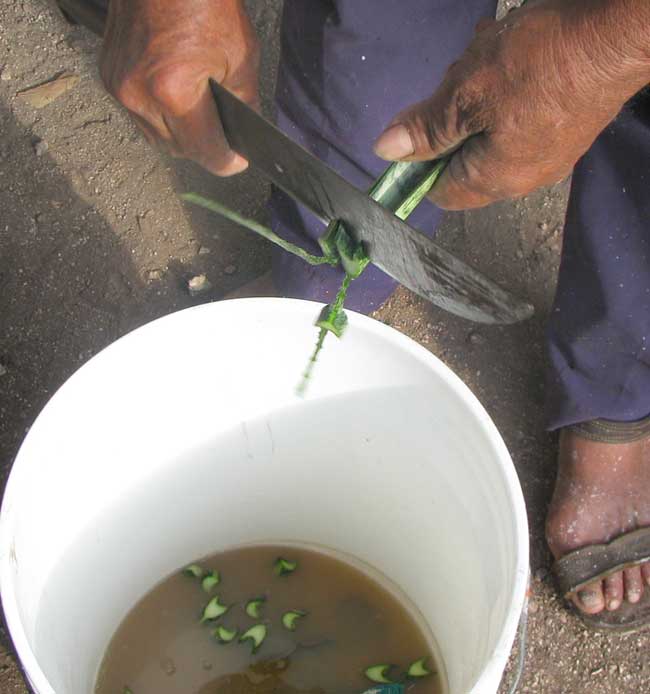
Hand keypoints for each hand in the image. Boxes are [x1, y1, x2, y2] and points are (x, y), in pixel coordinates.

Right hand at [100, 0, 259, 175]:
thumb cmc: (205, 2)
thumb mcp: (240, 56)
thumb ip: (243, 105)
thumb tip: (242, 137)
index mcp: (174, 92)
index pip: (205, 153)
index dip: (226, 161)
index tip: (238, 161)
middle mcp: (140, 95)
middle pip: (180, 150)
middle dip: (204, 145)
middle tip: (223, 132)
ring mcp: (119, 86)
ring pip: (158, 138)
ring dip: (180, 133)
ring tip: (199, 111)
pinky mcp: (108, 77)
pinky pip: (139, 116)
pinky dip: (159, 114)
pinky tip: (174, 95)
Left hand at [373, 0, 649, 209]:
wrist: (621, 35)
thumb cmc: (540, 65)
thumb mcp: (468, 93)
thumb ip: (427, 127)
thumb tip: (385, 152)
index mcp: (494, 180)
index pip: (441, 192)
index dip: (419, 165)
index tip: (416, 128)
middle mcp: (521, 178)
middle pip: (464, 160)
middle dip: (452, 120)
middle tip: (458, 81)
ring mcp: (547, 155)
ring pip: (490, 133)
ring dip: (478, 97)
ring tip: (488, 58)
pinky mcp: (565, 129)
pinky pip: (519, 119)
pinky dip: (506, 92)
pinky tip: (514, 57)